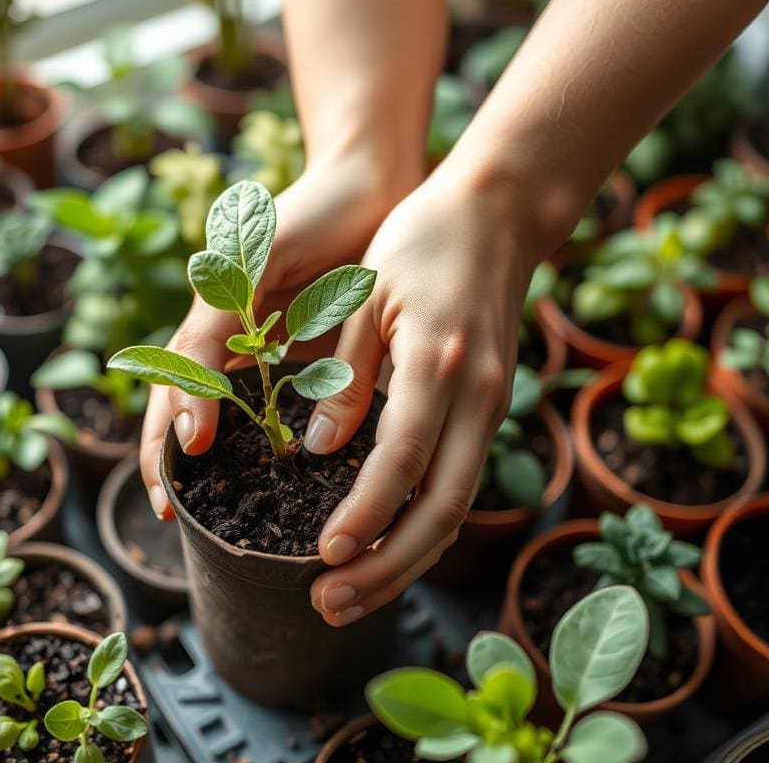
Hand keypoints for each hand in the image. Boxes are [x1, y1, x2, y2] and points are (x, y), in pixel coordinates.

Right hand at [139, 148, 420, 519]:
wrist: (370, 190)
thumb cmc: (309, 216)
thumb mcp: (251, 262)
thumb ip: (216, 326)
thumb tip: (194, 418)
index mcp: (212, 323)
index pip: (168, 392)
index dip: (159, 444)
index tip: (165, 497)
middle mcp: (235, 346)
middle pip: (188, 414)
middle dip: (177, 467)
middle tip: (175, 521)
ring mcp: (273, 355)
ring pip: (235, 422)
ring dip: (224, 465)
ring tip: (221, 515)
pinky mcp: (316, 360)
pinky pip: (287, 413)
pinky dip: (276, 447)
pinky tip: (287, 480)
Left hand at [306, 174, 539, 625]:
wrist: (496, 212)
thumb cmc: (421, 240)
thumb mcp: (365, 295)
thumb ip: (346, 377)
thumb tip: (320, 451)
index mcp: (438, 361)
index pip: (402, 458)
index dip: (366, 514)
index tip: (326, 557)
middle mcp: (477, 394)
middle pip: (441, 507)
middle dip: (387, 566)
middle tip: (329, 603)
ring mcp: (492, 405)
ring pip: (456, 506)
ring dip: (406, 559)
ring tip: (350, 594)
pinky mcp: (490, 408)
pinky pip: (459, 481)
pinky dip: (423, 525)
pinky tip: (386, 547)